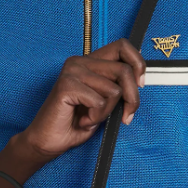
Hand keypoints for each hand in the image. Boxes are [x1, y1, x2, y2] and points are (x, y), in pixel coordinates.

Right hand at [21, 38, 145, 159]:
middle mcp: (80, 61)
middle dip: (132, 98)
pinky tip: (82, 120)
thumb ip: (116, 89)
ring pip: (114, 90)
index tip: (140, 84)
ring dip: (107, 112)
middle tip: (126, 116)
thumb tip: (139, 82)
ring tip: (90, 118)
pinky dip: (96, 117)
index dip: (138, 63)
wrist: (47, 141)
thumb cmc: (74, 124)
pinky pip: (100, 102)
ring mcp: (72, 71)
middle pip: (124, 70)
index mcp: (89, 62)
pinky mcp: (67, 85)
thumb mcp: (103, 104)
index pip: (122, 46)